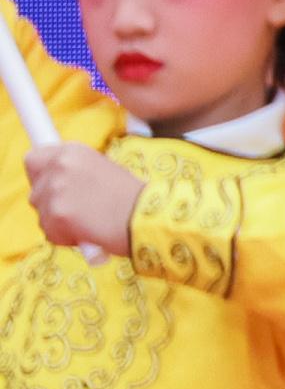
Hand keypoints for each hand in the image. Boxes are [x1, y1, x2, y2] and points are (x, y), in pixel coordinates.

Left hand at [24, 143, 140, 261]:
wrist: (147, 216)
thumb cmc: (132, 197)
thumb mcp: (102, 170)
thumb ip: (74, 172)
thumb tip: (51, 183)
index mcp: (73, 151)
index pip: (34, 158)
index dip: (41, 174)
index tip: (47, 184)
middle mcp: (60, 166)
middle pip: (34, 190)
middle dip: (49, 203)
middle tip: (75, 210)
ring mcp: (55, 190)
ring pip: (41, 213)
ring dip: (58, 222)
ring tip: (88, 223)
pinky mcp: (56, 215)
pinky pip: (49, 232)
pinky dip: (65, 237)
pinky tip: (88, 233)